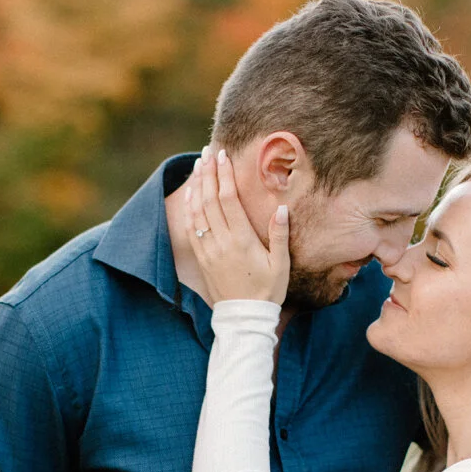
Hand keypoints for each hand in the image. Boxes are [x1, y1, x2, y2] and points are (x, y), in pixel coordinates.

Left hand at [184, 145, 288, 304]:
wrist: (244, 318)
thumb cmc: (267, 291)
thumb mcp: (281, 265)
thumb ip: (280, 235)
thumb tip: (281, 208)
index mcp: (242, 241)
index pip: (228, 200)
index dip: (224, 176)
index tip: (223, 156)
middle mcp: (221, 242)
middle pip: (210, 200)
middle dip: (208, 173)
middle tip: (208, 152)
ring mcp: (208, 250)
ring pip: (197, 211)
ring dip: (197, 186)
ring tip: (198, 166)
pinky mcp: (202, 258)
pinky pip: (190, 227)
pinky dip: (189, 208)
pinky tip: (190, 194)